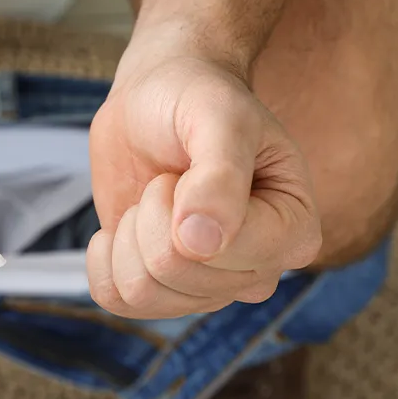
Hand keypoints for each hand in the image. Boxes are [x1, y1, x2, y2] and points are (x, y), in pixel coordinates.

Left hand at [87, 44, 321, 318]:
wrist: (160, 97)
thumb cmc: (200, 99)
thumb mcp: (220, 118)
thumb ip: (220, 175)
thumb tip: (201, 243)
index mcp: (294, 232)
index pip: (223, 254)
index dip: (185, 202)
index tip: (195, 163)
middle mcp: (258, 271)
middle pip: (174, 274)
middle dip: (151, 213)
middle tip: (170, 178)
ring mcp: (211, 287)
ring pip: (141, 293)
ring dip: (127, 234)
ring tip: (152, 199)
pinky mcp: (166, 289)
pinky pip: (116, 300)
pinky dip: (103, 260)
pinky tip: (122, 226)